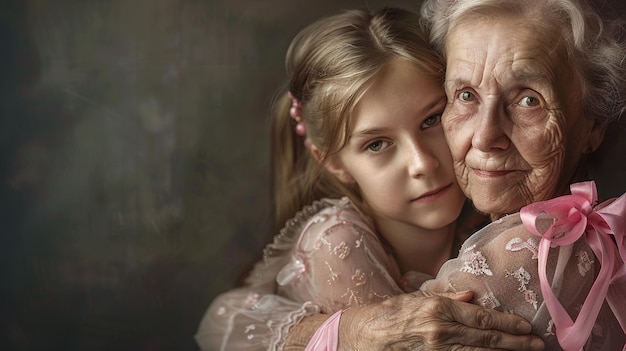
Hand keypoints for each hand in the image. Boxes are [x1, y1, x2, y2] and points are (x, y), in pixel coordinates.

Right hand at [338, 290, 544, 350]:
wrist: (360, 337)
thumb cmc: (385, 315)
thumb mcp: (415, 299)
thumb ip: (446, 298)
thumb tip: (473, 296)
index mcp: (438, 309)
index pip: (482, 318)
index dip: (508, 324)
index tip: (527, 327)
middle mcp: (441, 330)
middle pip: (487, 339)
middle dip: (516, 342)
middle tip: (538, 344)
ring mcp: (437, 350)